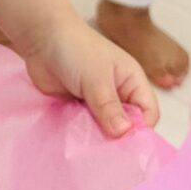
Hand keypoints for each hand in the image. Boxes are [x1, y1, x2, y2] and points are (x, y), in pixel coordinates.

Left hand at [20, 10, 159, 138]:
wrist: (42, 39)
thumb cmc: (76, 50)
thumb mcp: (96, 78)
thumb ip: (109, 107)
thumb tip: (124, 133)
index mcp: (132, 83)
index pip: (148, 113)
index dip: (141, 129)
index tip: (124, 143)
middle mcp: (119, 95)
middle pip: (127, 126)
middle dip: (117, 139)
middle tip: (103, 150)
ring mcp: (98, 103)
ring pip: (105, 130)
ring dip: (97, 138)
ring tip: (86, 145)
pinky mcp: (79, 109)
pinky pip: (86, 129)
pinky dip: (81, 135)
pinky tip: (74, 140)